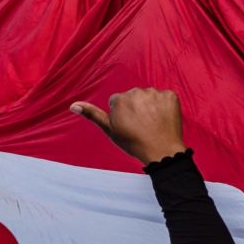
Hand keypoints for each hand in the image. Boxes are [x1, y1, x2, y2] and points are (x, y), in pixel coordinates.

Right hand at [70, 88, 186, 164]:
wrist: (161, 151)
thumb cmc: (133, 142)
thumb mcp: (109, 130)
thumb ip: (92, 114)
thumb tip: (72, 105)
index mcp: (120, 99)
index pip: (118, 102)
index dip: (122, 115)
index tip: (128, 127)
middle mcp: (136, 92)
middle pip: (133, 97)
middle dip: (135, 108)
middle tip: (140, 126)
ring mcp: (155, 93)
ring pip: (149, 96)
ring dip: (150, 106)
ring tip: (152, 123)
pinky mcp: (171, 96)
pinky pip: (165, 97)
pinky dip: (164, 106)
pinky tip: (162, 119)